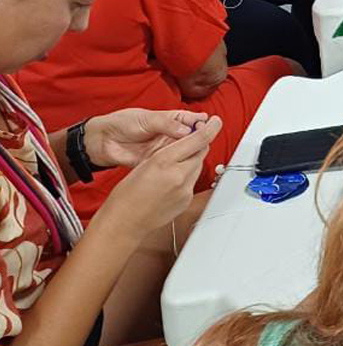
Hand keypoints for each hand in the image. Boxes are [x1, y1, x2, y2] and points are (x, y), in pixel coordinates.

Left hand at [83, 109, 212, 169]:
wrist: (102, 141)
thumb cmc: (122, 123)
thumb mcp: (146, 119)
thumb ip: (167, 124)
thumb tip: (187, 130)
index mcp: (172, 120)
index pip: (194, 121)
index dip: (202, 124)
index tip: (207, 127)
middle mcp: (172, 135)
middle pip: (193, 139)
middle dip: (199, 140)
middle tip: (203, 143)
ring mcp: (165, 150)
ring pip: (185, 153)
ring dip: (190, 155)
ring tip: (195, 155)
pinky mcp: (158, 163)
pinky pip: (172, 166)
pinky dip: (177, 167)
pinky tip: (182, 167)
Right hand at [97, 116, 221, 244]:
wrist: (124, 223)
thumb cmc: (126, 194)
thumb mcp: (144, 163)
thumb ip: (167, 151)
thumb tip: (185, 141)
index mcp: (164, 161)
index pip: (198, 139)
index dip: (210, 128)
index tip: (215, 121)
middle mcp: (179, 175)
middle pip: (201, 152)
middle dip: (197, 144)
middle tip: (188, 142)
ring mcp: (185, 190)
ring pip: (198, 166)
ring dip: (191, 161)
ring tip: (172, 166)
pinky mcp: (187, 201)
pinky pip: (193, 181)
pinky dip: (187, 177)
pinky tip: (171, 182)